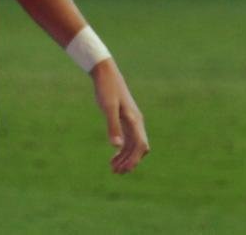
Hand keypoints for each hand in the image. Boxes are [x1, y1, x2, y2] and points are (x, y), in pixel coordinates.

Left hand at [91, 58, 148, 173]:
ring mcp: (132, 120)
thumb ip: (112, 126)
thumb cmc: (106, 89)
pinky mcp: (125, 118)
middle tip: (115, 172)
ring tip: (113, 168)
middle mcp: (136, 122)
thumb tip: (116, 146)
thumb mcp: (107, 108)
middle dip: (129, 161)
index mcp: (135, 120)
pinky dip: (123, 148)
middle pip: (138, 148)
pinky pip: (128, 138)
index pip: (140, 145)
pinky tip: (114, 154)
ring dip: (125, 157)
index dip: (134, 159)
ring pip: (133, 144)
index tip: (123, 170)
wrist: (105, 73)